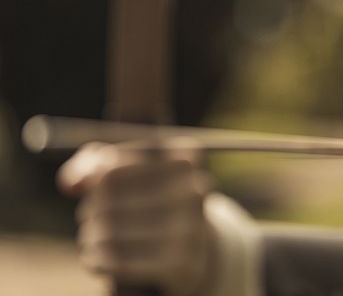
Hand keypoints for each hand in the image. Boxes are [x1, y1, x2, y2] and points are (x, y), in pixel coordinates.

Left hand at [57, 139, 214, 295]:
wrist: (193, 247)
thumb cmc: (151, 200)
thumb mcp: (128, 171)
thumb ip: (94, 164)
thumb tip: (70, 184)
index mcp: (185, 157)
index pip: (114, 163)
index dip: (92, 175)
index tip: (86, 184)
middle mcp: (195, 189)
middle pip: (109, 195)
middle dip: (91, 207)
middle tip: (89, 216)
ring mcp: (191, 227)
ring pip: (111, 230)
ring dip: (90, 236)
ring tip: (92, 238)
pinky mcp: (182, 263)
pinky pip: (120, 261)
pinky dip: (98, 260)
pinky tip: (96, 259)